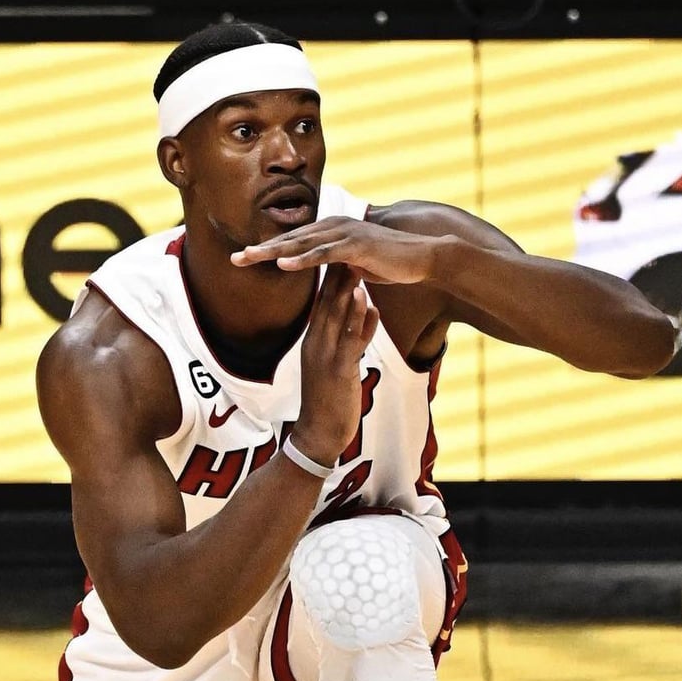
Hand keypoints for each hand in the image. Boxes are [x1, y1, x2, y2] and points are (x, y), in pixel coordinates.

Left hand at [231, 216, 438, 285]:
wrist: (422, 258)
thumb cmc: (392, 263)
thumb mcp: (357, 265)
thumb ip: (337, 265)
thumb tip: (325, 272)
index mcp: (331, 232)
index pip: (294, 242)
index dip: (268, 250)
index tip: (244, 259)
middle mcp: (334, 227)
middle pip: (290, 239)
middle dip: (261, 249)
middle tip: (235, 258)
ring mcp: (344, 234)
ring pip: (302, 244)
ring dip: (274, 251)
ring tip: (249, 258)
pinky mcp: (355, 246)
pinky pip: (323, 254)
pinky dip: (302, 258)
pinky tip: (283, 264)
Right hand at [292, 264, 378, 466]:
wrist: (318, 435)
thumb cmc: (327, 403)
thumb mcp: (331, 367)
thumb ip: (344, 339)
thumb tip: (357, 316)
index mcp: (313, 342)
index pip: (320, 302)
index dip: (328, 276)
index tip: (338, 251)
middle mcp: (315, 345)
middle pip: (325, 303)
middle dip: (335, 273)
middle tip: (345, 244)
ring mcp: (325, 358)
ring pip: (335, 318)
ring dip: (346, 290)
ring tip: (356, 263)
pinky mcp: (338, 372)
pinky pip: (350, 342)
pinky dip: (358, 321)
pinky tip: (368, 303)